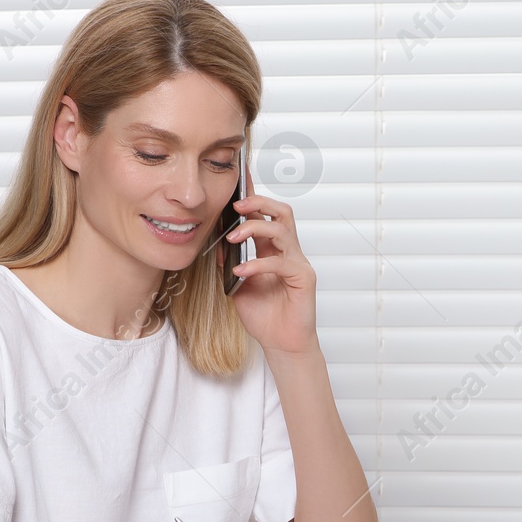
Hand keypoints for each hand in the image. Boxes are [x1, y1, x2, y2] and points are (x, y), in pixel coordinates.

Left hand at [217, 162, 318, 356]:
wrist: (282, 344)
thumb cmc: (264, 317)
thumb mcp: (237, 286)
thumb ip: (231, 264)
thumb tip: (217, 244)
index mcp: (273, 251)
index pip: (265, 216)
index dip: (254, 196)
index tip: (240, 178)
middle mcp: (288, 252)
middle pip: (282, 212)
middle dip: (259, 203)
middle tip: (236, 206)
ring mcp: (298, 264)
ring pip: (283, 230)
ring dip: (255, 228)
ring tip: (233, 237)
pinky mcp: (303, 279)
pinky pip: (280, 262)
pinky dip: (258, 263)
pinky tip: (242, 271)